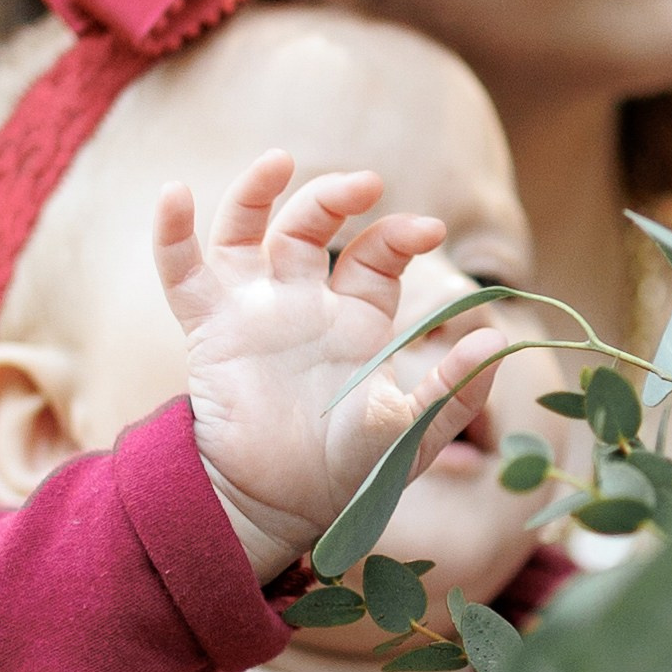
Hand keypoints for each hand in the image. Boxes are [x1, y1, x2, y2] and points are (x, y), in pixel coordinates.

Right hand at [156, 150, 505, 579]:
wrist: (282, 509)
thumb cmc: (350, 474)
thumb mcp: (412, 433)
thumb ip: (455, 390)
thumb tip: (499, 340)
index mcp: (356, 319)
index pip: (376, 256)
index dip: (399, 237)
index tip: (428, 230)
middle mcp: (304, 304)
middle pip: (313, 226)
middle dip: (336, 198)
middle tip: (366, 183)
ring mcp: (254, 311)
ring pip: (249, 231)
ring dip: (258, 192)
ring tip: (278, 161)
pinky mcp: (209, 330)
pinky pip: (183, 273)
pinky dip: (173, 233)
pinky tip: (174, 194)